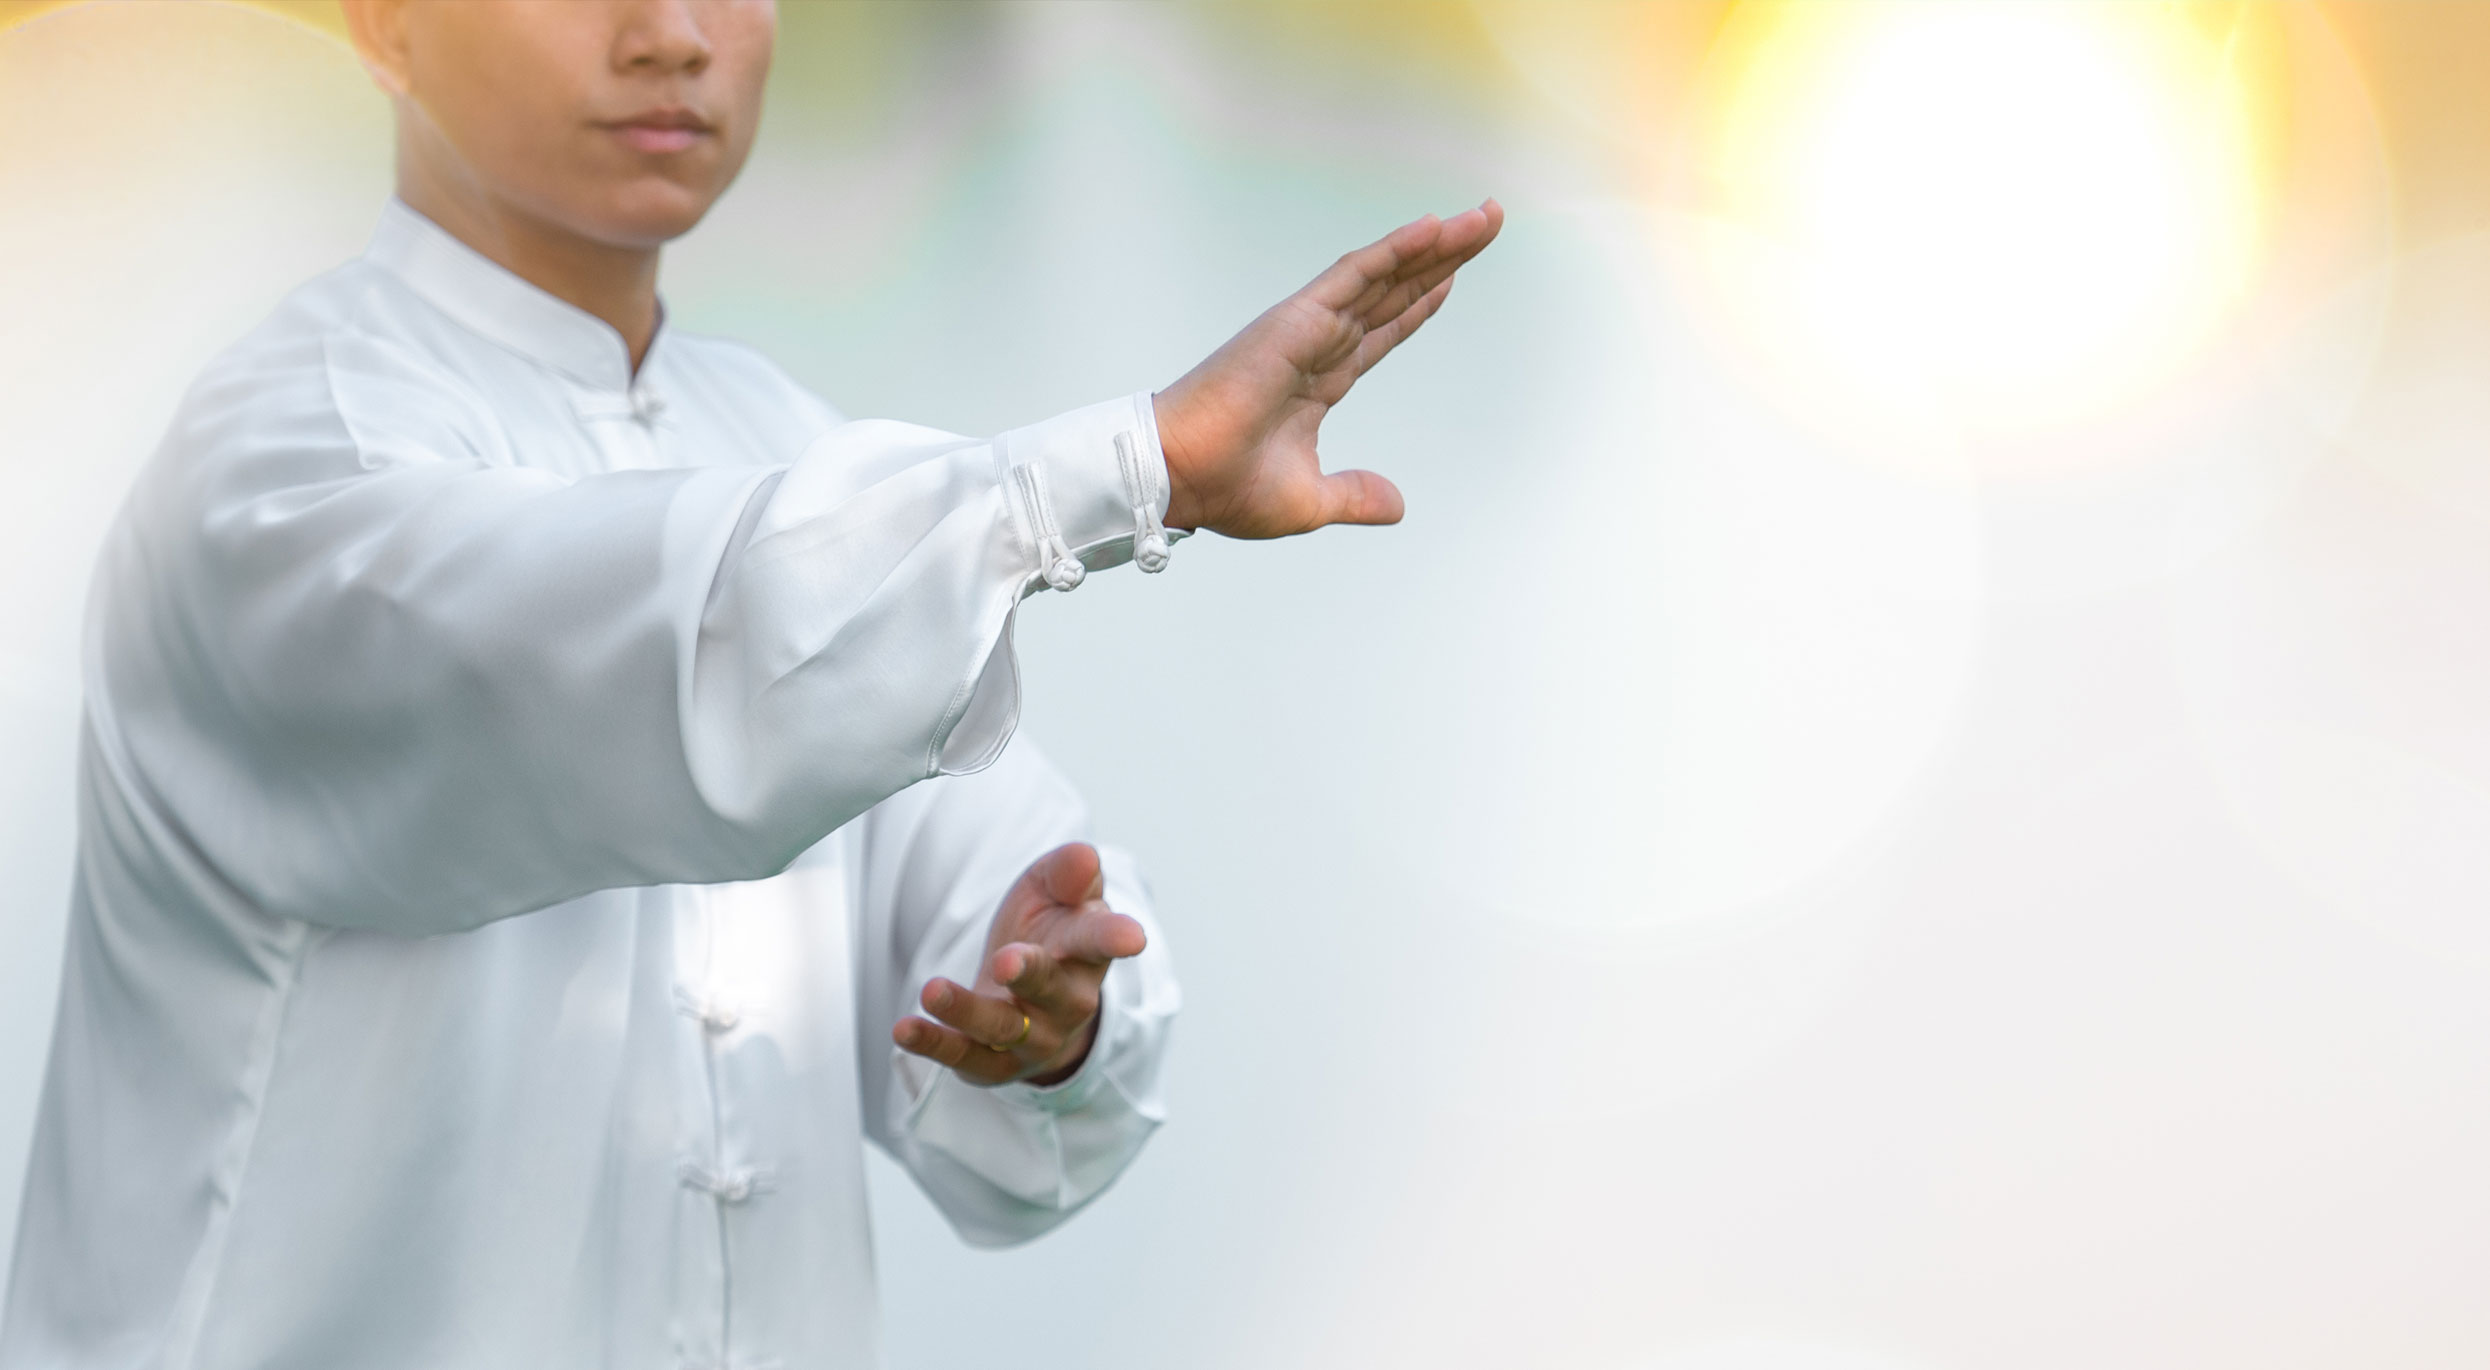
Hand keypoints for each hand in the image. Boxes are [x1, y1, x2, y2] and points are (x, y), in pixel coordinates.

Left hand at [892, 842, 1146, 1087]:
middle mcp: (1066, 1001)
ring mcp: (1033, 1037)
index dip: (1116, 937)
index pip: (1100, 940)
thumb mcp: (1057, 892)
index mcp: (1086, 952)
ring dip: (967, 1011)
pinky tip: (905, 1029)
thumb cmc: (1050, 933)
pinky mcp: (995, 1064)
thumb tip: (1084, 855)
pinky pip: (965, 1058)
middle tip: (1006, 959)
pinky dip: (934, 1044)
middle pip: (1051, 990)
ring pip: (1003, 1029)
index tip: (1133, 938)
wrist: (1036, 1003)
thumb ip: (1068, 872)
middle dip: (1030, 975)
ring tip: (932, 989)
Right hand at [1151, 199, 1503, 538]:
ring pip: (1384, 274)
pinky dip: (1395, 250)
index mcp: (1319, 381)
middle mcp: (1317, 345)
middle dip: (1444, 258)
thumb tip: (1397, 506)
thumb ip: (1355, 496)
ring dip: (1436, 244)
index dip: (1419, 301)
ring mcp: (1308, 327)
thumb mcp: (1311, 501)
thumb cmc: (1227, 488)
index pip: (1381, 330)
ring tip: (1482, 217)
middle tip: (1488, 221)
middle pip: (1394, 290)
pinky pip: (1355, 274)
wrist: (1182, 478)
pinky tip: (1434, 228)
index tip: (1455, 274)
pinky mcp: (1297, 319)